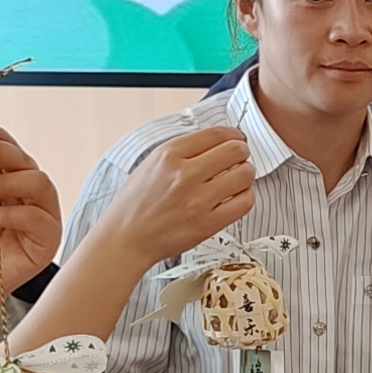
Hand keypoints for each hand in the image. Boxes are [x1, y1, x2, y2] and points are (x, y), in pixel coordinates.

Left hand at [0, 123, 61, 341]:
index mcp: (12, 185)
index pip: (15, 153)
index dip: (0, 137)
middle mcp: (30, 199)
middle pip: (30, 163)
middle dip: (4, 153)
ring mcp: (41, 220)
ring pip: (41, 183)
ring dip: (7, 181)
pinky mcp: (46, 243)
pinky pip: (40, 218)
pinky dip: (10, 213)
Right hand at [89, 124, 257, 271]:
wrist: (126, 238)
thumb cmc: (135, 204)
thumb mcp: (151, 163)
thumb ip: (183, 151)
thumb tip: (216, 142)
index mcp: (169, 154)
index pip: (217, 133)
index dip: (234, 134)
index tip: (237, 138)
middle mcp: (185, 174)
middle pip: (235, 150)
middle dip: (242, 152)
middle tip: (240, 158)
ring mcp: (198, 199)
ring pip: (244, 174)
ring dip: (245, 173)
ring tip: (238, 177)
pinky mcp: (208, 223)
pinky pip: (244, 202)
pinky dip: (246, 196)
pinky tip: (237, 196)